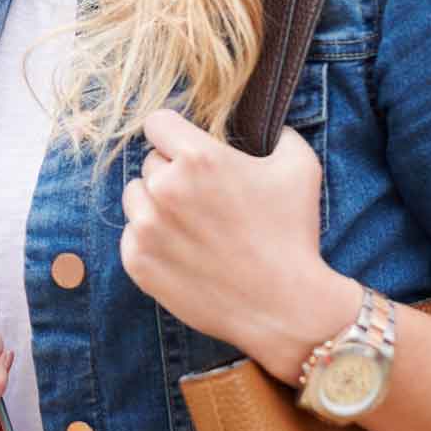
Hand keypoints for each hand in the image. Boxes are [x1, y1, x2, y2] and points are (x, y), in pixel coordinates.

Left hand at [120, 109, 359, 380]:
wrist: (285, 307)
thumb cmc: (293, 235)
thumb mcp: (299, 167)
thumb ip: (280, 133)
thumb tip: (269, 125)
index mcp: (197, 158)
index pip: (157, 123)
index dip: (174, 134)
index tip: (185, 149)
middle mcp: (164, 188)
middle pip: (149, 162)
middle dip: (172, 173)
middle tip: (204, 198)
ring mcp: (147, 228)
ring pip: (135, 197)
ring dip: (155, 204)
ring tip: (191, 225)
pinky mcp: (138, 262)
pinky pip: (131, 235)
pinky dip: (150, 240)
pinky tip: (183, 251)